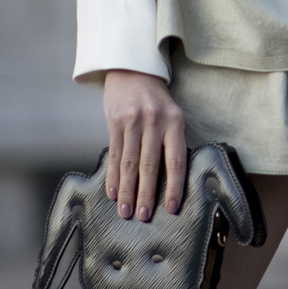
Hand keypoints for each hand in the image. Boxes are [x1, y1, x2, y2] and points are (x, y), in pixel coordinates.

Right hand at [101, 70, 185, 221]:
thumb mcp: (171, 115)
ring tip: (125, 211)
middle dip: (146, 194)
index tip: (171, 208)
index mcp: (175, 121)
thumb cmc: (156, 100)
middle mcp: (154, 121)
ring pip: (129, 164)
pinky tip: (112, 192)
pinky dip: (112, 176)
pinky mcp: (114, 122)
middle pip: (150, 166)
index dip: (174, 186)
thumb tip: (170, 180)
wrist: (132, 70)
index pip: (176, 160)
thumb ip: (170, 142)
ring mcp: (132, 122)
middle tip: (143, 217)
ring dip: (126, 191)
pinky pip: (113, 155)